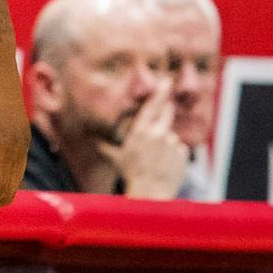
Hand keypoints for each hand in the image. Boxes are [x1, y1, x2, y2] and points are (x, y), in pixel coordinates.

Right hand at [103, 79, 188, 198]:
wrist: (150, 192)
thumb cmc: (130, 174)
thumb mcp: (116, 158)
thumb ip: (104, 146)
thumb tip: (89, 139)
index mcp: (140, 131)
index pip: (152, 105)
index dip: (160, 91)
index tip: (166, 80)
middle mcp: (157, 133)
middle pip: (166, 114)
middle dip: (166, 112)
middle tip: (160, 125)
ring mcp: (171, 143)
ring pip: (171, 137)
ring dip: (167, 144)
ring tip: (158, 161)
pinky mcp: (183, 154)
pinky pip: (180, 150)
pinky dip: (175, 155)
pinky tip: (167, 166)